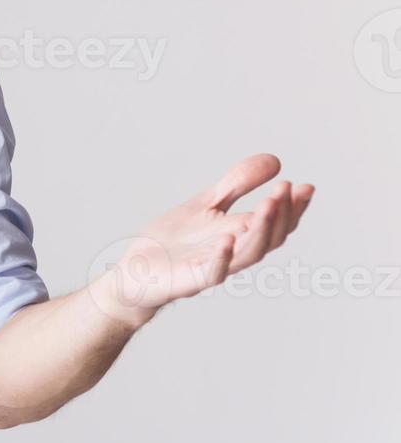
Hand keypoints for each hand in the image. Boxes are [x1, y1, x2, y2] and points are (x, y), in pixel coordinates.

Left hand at [93, 153, 314, 326]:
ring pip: (248, 254)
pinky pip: (211, 273)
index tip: (306, 186)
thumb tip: (276, 161)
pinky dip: (221, 258)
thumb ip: (237, 184)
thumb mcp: (206, 204)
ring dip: (260, 230)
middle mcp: (233, 254)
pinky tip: (227, 239)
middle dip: (281, 214)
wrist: (136, 271)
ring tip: (268, 204)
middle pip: (269, 238)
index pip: (276, 223)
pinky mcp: (190, 280)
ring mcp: (213, 268)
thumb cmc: (174, 241)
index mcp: (240, 236)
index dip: (293, 207)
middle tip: (287, 189)